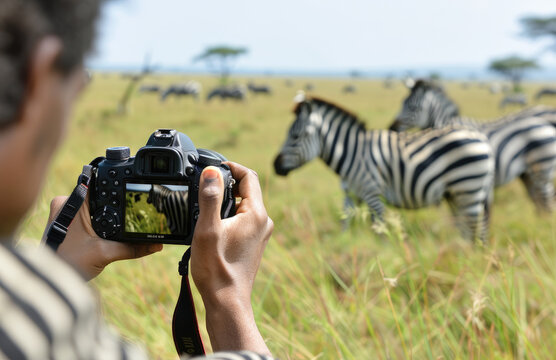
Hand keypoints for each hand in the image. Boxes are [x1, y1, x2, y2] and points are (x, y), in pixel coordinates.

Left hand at [42, 194, 162, 279]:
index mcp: (70, 202)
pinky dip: (95, 225)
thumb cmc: (68, 264)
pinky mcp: (63, 223)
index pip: (98, 184)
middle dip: (109, 209)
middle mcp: (64, 203)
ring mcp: (63, 213)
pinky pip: (85, 217)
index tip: (130, 191)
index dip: (115, 187)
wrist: (50, 281)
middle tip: (112, 226)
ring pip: (92, 209)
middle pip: (97, 197)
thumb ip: (132, 248)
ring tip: (101, 235)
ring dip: (101, 219)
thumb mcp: (105, 254)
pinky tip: (97, 237)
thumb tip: (155, 244)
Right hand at [191, 162, 272, 354]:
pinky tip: (212, 224)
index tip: (212, 167)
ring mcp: (260, 234)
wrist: (227, 302)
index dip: (231, 166)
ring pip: (245, 205)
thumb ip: (210, 198)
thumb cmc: (216, 269)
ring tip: (205, 205)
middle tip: (204, 185)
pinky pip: (244, 219)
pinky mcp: (254, 244)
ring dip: (227, 200)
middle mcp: (263, 222)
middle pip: (247, 189)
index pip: (249, 176)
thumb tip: (212, 171)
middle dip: (226, 183)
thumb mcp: (207, 229)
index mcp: (256, 214)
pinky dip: (229, 214)